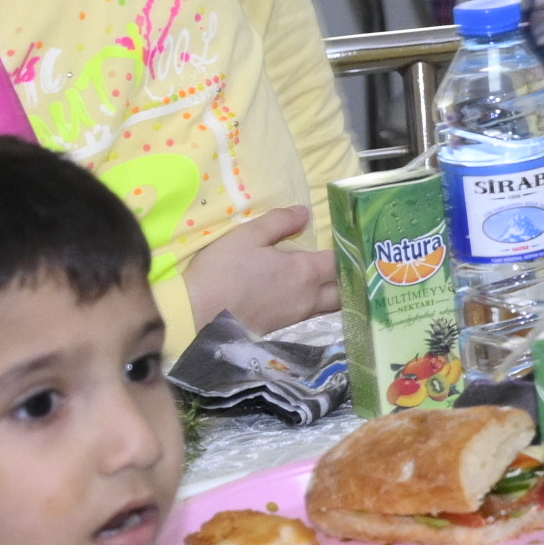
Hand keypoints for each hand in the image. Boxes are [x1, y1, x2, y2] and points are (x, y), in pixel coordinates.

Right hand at [189, 205, 337, 332]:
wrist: (195, 315)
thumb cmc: (222, 271)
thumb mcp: (247, 236)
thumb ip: (278, 222)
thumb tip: (304, 212)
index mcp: (304, 272)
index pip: (339, 262)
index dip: (347, 253)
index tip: (348, 245)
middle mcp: (308, 298)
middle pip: (342, 290)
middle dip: (347, 279)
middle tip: (345, 267)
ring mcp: (295, 318)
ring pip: (328, 308)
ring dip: (334, 296)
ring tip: (330, 283)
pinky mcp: (281, 331)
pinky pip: (309, 318)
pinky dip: (315, 309)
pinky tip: (304, 301)